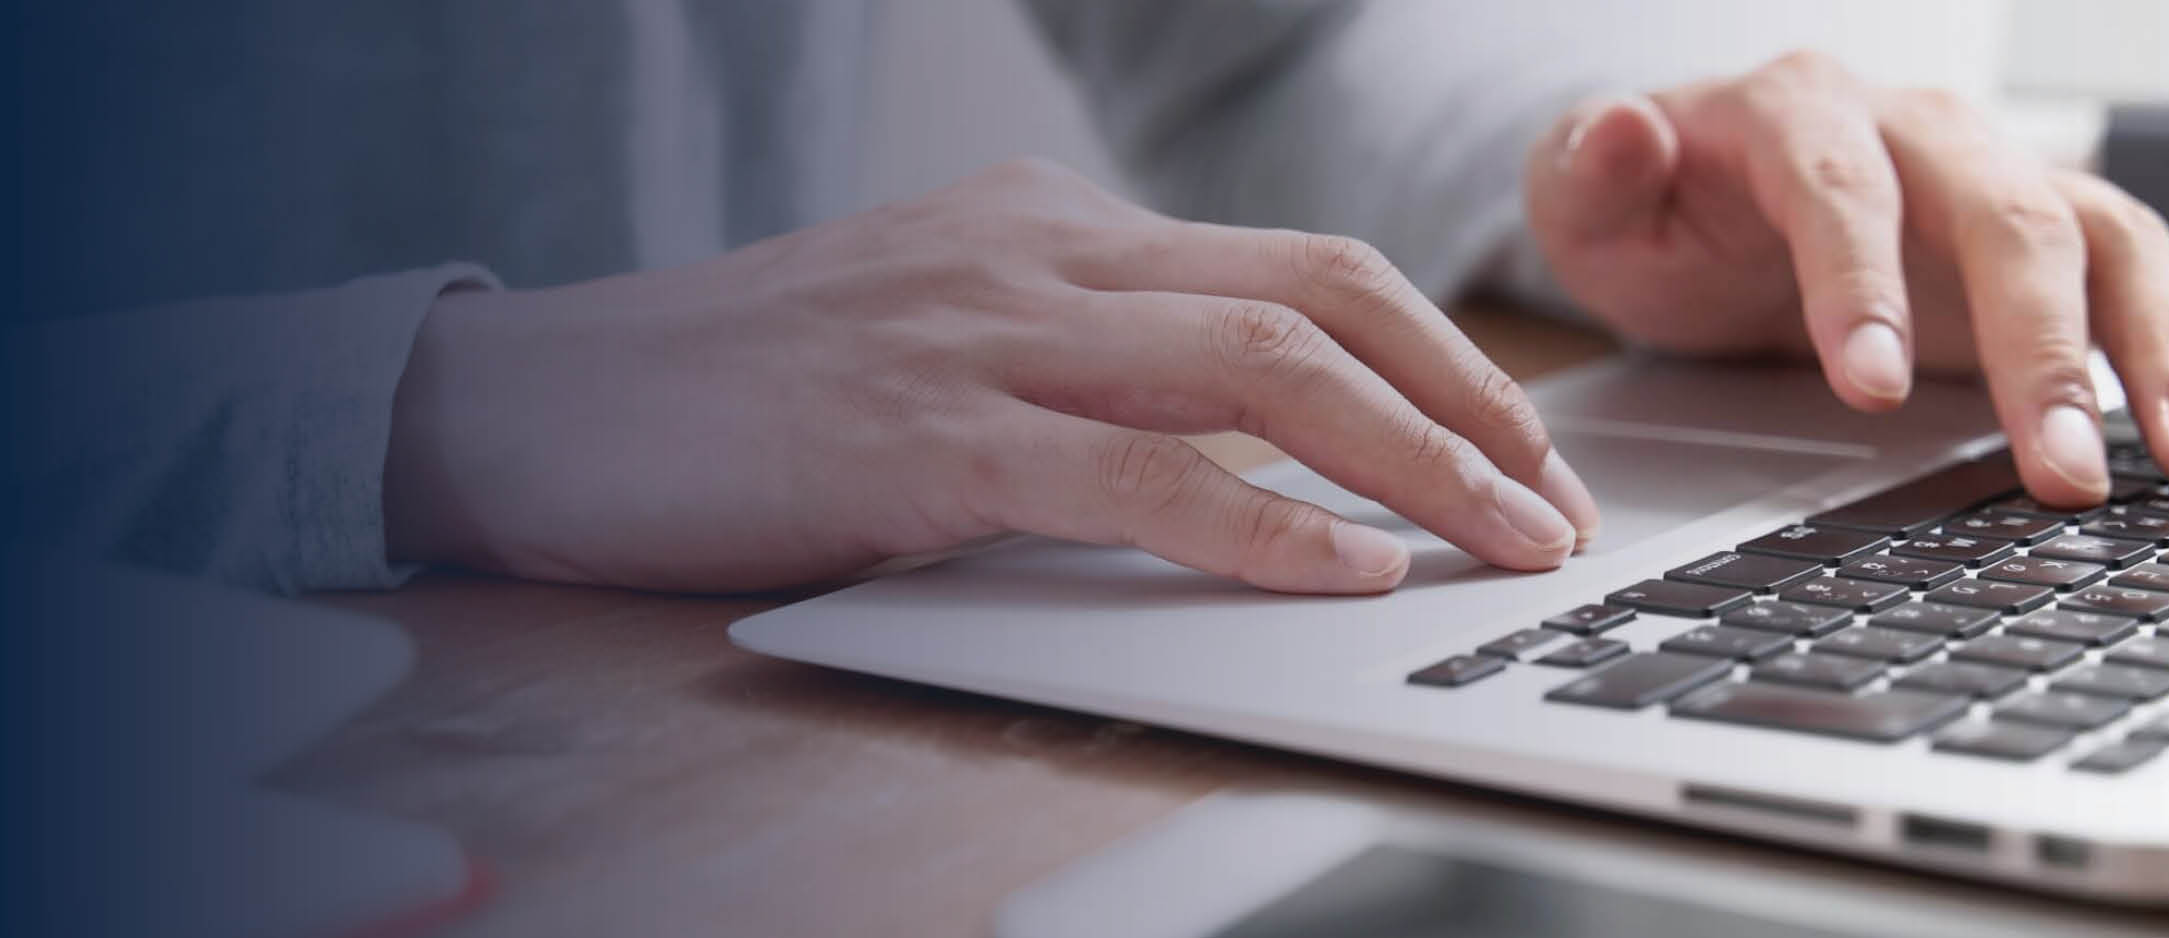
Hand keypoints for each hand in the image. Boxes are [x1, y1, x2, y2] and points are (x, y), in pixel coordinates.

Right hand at [385, 160, 1596, 593]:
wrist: (542, 405)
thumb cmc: (746, 393)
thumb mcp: (945, 338)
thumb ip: (1084, 363)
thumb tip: (1245, 447)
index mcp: (1057, 225)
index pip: (1303, 267)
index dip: (1443, 358)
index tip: (1522, 448)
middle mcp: (1043, 254)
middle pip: (1322, 302)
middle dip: (1471, 406)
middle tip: (1555, 505)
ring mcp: (987, 334)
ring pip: (1261, 372)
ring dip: (1415, 464)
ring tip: (1505, 542)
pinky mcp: (924, 435)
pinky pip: (1136, 475)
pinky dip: (1261, 524)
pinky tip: (1343, 574)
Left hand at [1523, 52, 2168, 505]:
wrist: (1706, 202)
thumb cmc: (1655, 211)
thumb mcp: (1588, 200)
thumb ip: (1590, 173)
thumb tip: (1618, 131)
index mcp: (1806, 114)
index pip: (1845, 186)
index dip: (1862, 280)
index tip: (1870, 387)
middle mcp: (1930, 137)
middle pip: (2012, 219)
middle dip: (2044, 349)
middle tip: (2063, 472)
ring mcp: (2008, 191)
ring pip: (2110, 248)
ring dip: (2161, 354)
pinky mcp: (2058, 257)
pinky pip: (2163, 288)